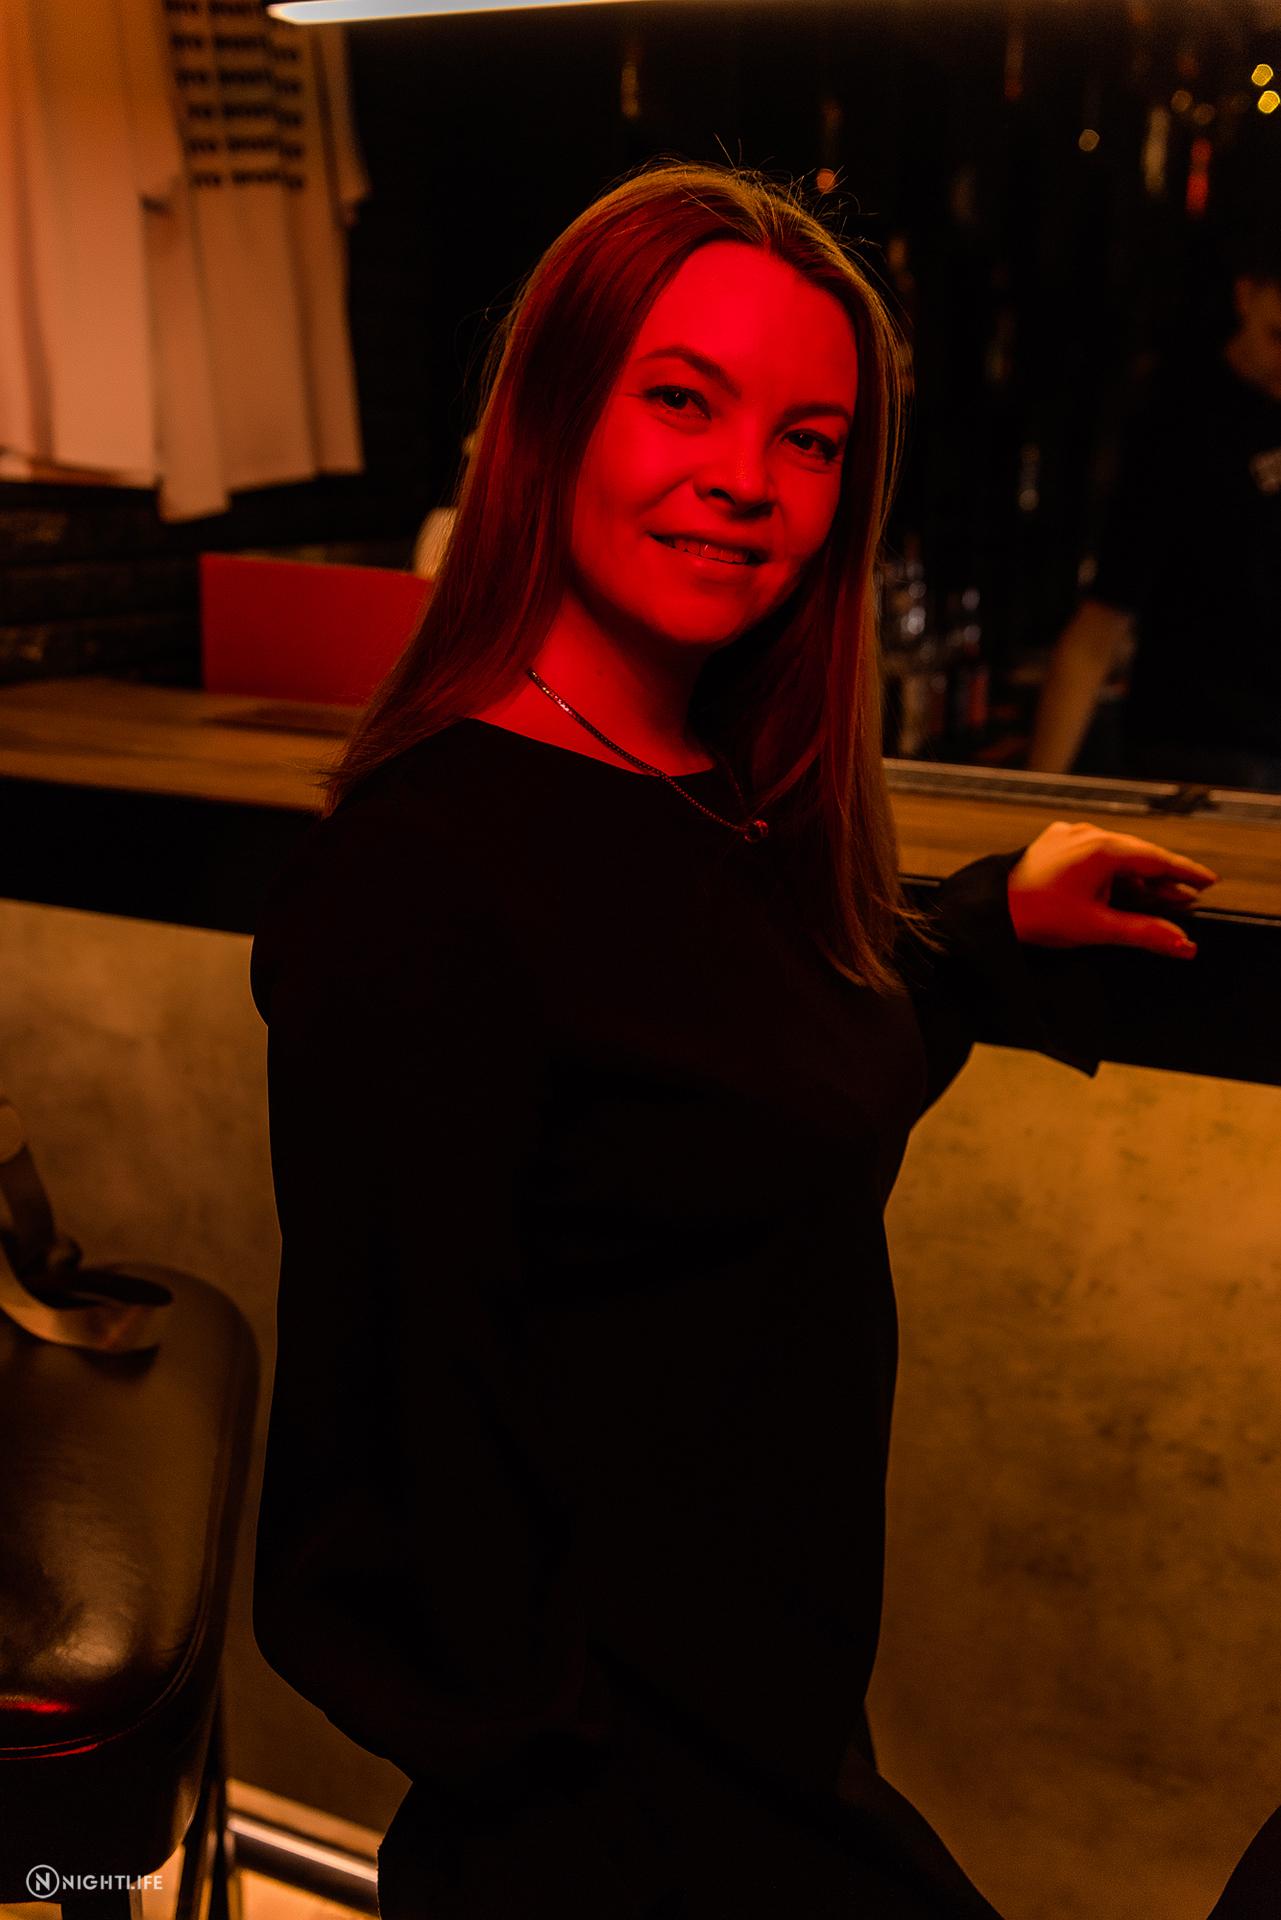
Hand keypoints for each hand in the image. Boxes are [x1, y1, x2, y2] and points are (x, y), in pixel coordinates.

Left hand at [1006, 820, 1219, 956]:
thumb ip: (1144, 933)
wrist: (988, 912)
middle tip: (1186, 899)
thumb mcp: (1097, 928)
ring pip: (1115, 856)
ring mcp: (1068, 836)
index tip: (1208, 882)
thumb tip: (1182, 945)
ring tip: (1154, 898)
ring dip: (1135, 877)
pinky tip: (1116, 889)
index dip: (1186, 873)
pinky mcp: (1052, 845)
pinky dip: (1110, 872)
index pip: (1157, 859)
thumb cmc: (1036, 917)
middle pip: (1138, 856)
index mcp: (1101, 848)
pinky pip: (1092, 855)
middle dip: (1162, 880)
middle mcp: (1086, 834)